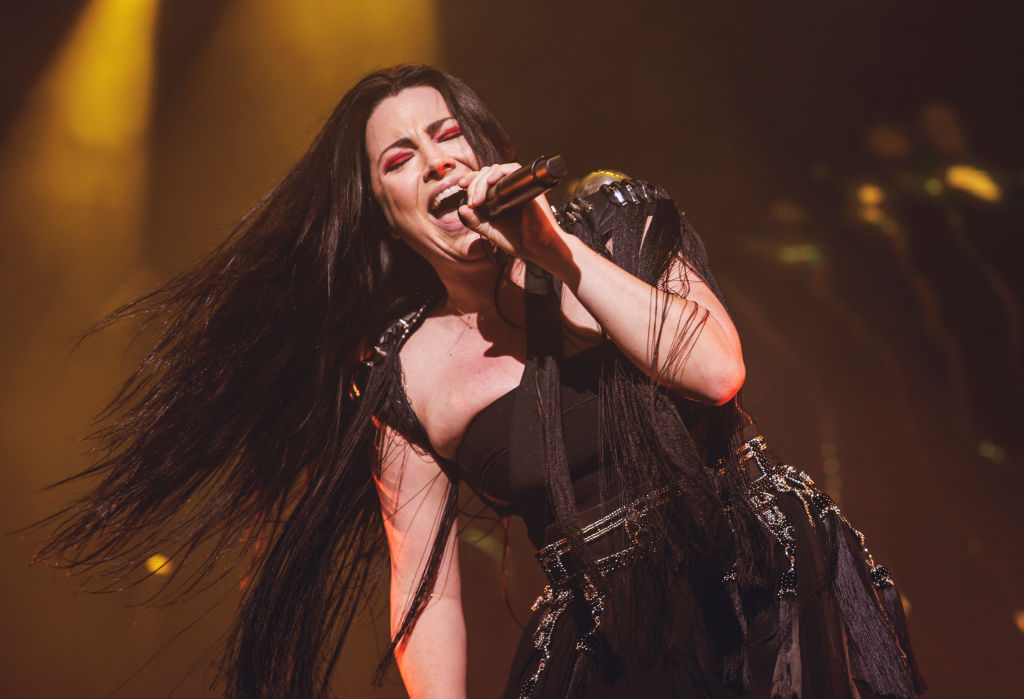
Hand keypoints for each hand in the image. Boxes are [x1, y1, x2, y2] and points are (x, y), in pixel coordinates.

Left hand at [456, 164, 570, 268]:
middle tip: (473, 203)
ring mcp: (519, 187)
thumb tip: (460, 208)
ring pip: (497, 170)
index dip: (472, 178)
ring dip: (483, 181)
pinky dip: (500, 172)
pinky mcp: (528, 186)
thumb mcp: (490, 232)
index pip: (485, 179)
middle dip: (474, 184)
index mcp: (502, 197)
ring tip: (478, 199)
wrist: (539, 249)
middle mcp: (510, 190)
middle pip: (488, 173)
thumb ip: (475, 222)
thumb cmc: (520, 241)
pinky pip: (513, 170)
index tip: (461, 185)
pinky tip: (491, 182)